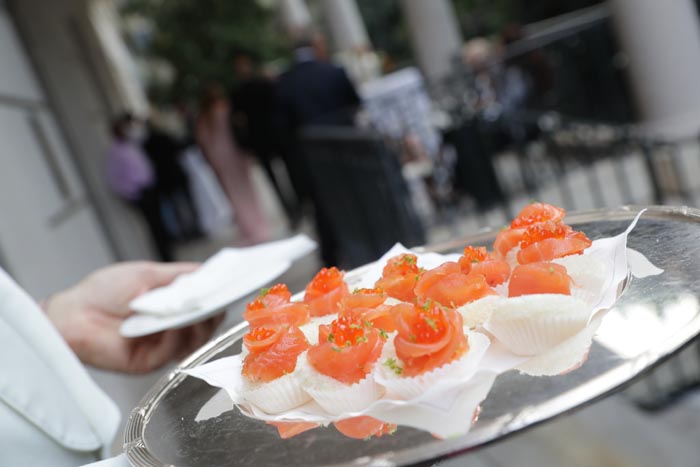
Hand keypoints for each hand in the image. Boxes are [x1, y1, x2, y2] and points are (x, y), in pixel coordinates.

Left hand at [45, 261, 224, 373]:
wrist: (72, 312)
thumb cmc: (103, 291)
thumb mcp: (147, 274)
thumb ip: (179, 275)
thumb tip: (209, 271)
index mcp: (173, 307)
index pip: (205, 305)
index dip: (219, 297)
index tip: (233, 286)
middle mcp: (171, 329)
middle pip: (205, 325)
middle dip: (213, 311)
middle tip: (218, 299)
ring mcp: (162, 346)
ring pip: (194, 340)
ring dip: (197, 324)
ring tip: (198, 310)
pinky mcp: (149, 362)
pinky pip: (172, 351)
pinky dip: (175, 337)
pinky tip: (171, 325)